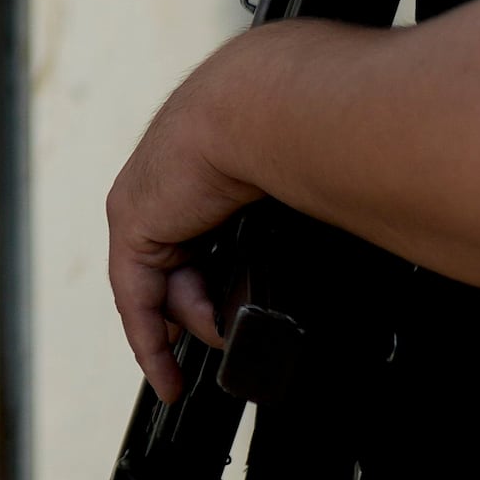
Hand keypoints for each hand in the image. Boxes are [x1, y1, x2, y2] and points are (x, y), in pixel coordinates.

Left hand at [104, 31, 283, 396]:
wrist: (261, 103)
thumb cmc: (291, 118)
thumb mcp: (294, 175)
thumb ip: (300, 201)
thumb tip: (344, 223)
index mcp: (208, 160)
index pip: (200, 235)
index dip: (212, 282)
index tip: (228, 318)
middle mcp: (172, 180)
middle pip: (181, 267)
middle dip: (205, 308)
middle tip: (233, 331)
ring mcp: (148, 201)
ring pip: (163, 285)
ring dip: (195, 321)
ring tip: (229, 330)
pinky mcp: (135, 223)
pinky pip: (136, 297)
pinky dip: (150, 341)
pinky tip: (168, 376)